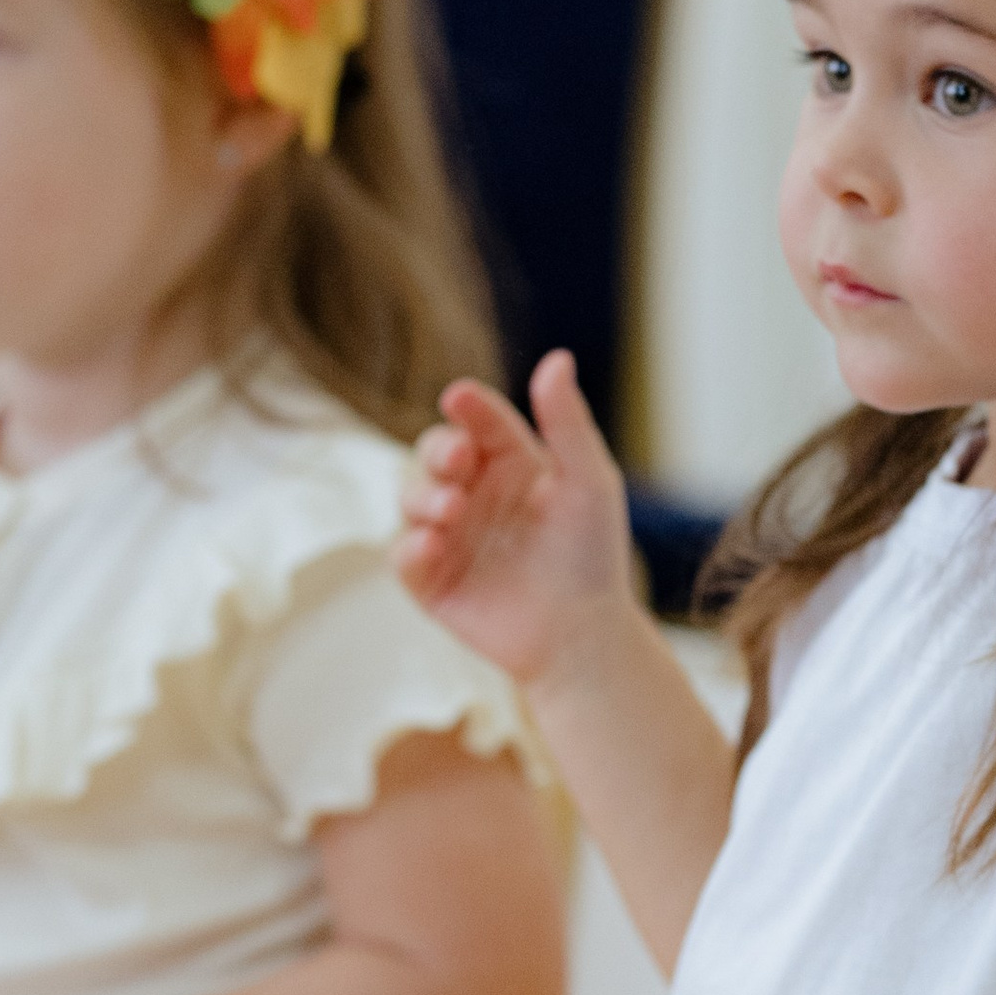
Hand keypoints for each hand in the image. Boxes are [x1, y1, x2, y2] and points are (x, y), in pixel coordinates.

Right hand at [396, 355, 636, 687]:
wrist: (583, 636)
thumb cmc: (592, 556)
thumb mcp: (589, 482)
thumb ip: (569, 423)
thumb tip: (557, 357)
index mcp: (510, 461)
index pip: (479, 421)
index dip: (467, 407)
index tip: (460, 399)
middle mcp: (473, 492)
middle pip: (434, 452)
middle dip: (438, 452)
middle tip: (458, 463)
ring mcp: (447, 534)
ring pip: (411, 497)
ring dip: (424, 496)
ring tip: (453, 508)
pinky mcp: (430, 580)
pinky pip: (403, 554)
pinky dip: (411, 545)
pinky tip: (433, 542)